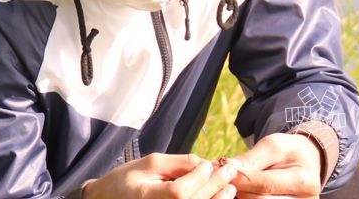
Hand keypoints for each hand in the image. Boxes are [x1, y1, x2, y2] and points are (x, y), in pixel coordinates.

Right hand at [83, 152, 238, 198]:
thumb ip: (179, 163)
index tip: (210, 163)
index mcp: (147, 198)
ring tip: (229, 187)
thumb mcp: (151, 163)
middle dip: (216, 185)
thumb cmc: (127, 179)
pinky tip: (218, 197)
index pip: (180, 192)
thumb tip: (207, 164)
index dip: (199, 177)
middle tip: (231, 170)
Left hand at [227, 133, 321, 197]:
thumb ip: (252, 158)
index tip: (226, 171)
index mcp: (304, 181)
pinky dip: (250, 198)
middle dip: (241, 189)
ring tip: (234, 185)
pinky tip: (243, 191)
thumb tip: (230, 168)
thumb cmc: (288, 151)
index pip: (266, 185)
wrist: (306, 162)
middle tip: (226, 180)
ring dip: (244, 196)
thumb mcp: (273, 145)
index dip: (242, 179)